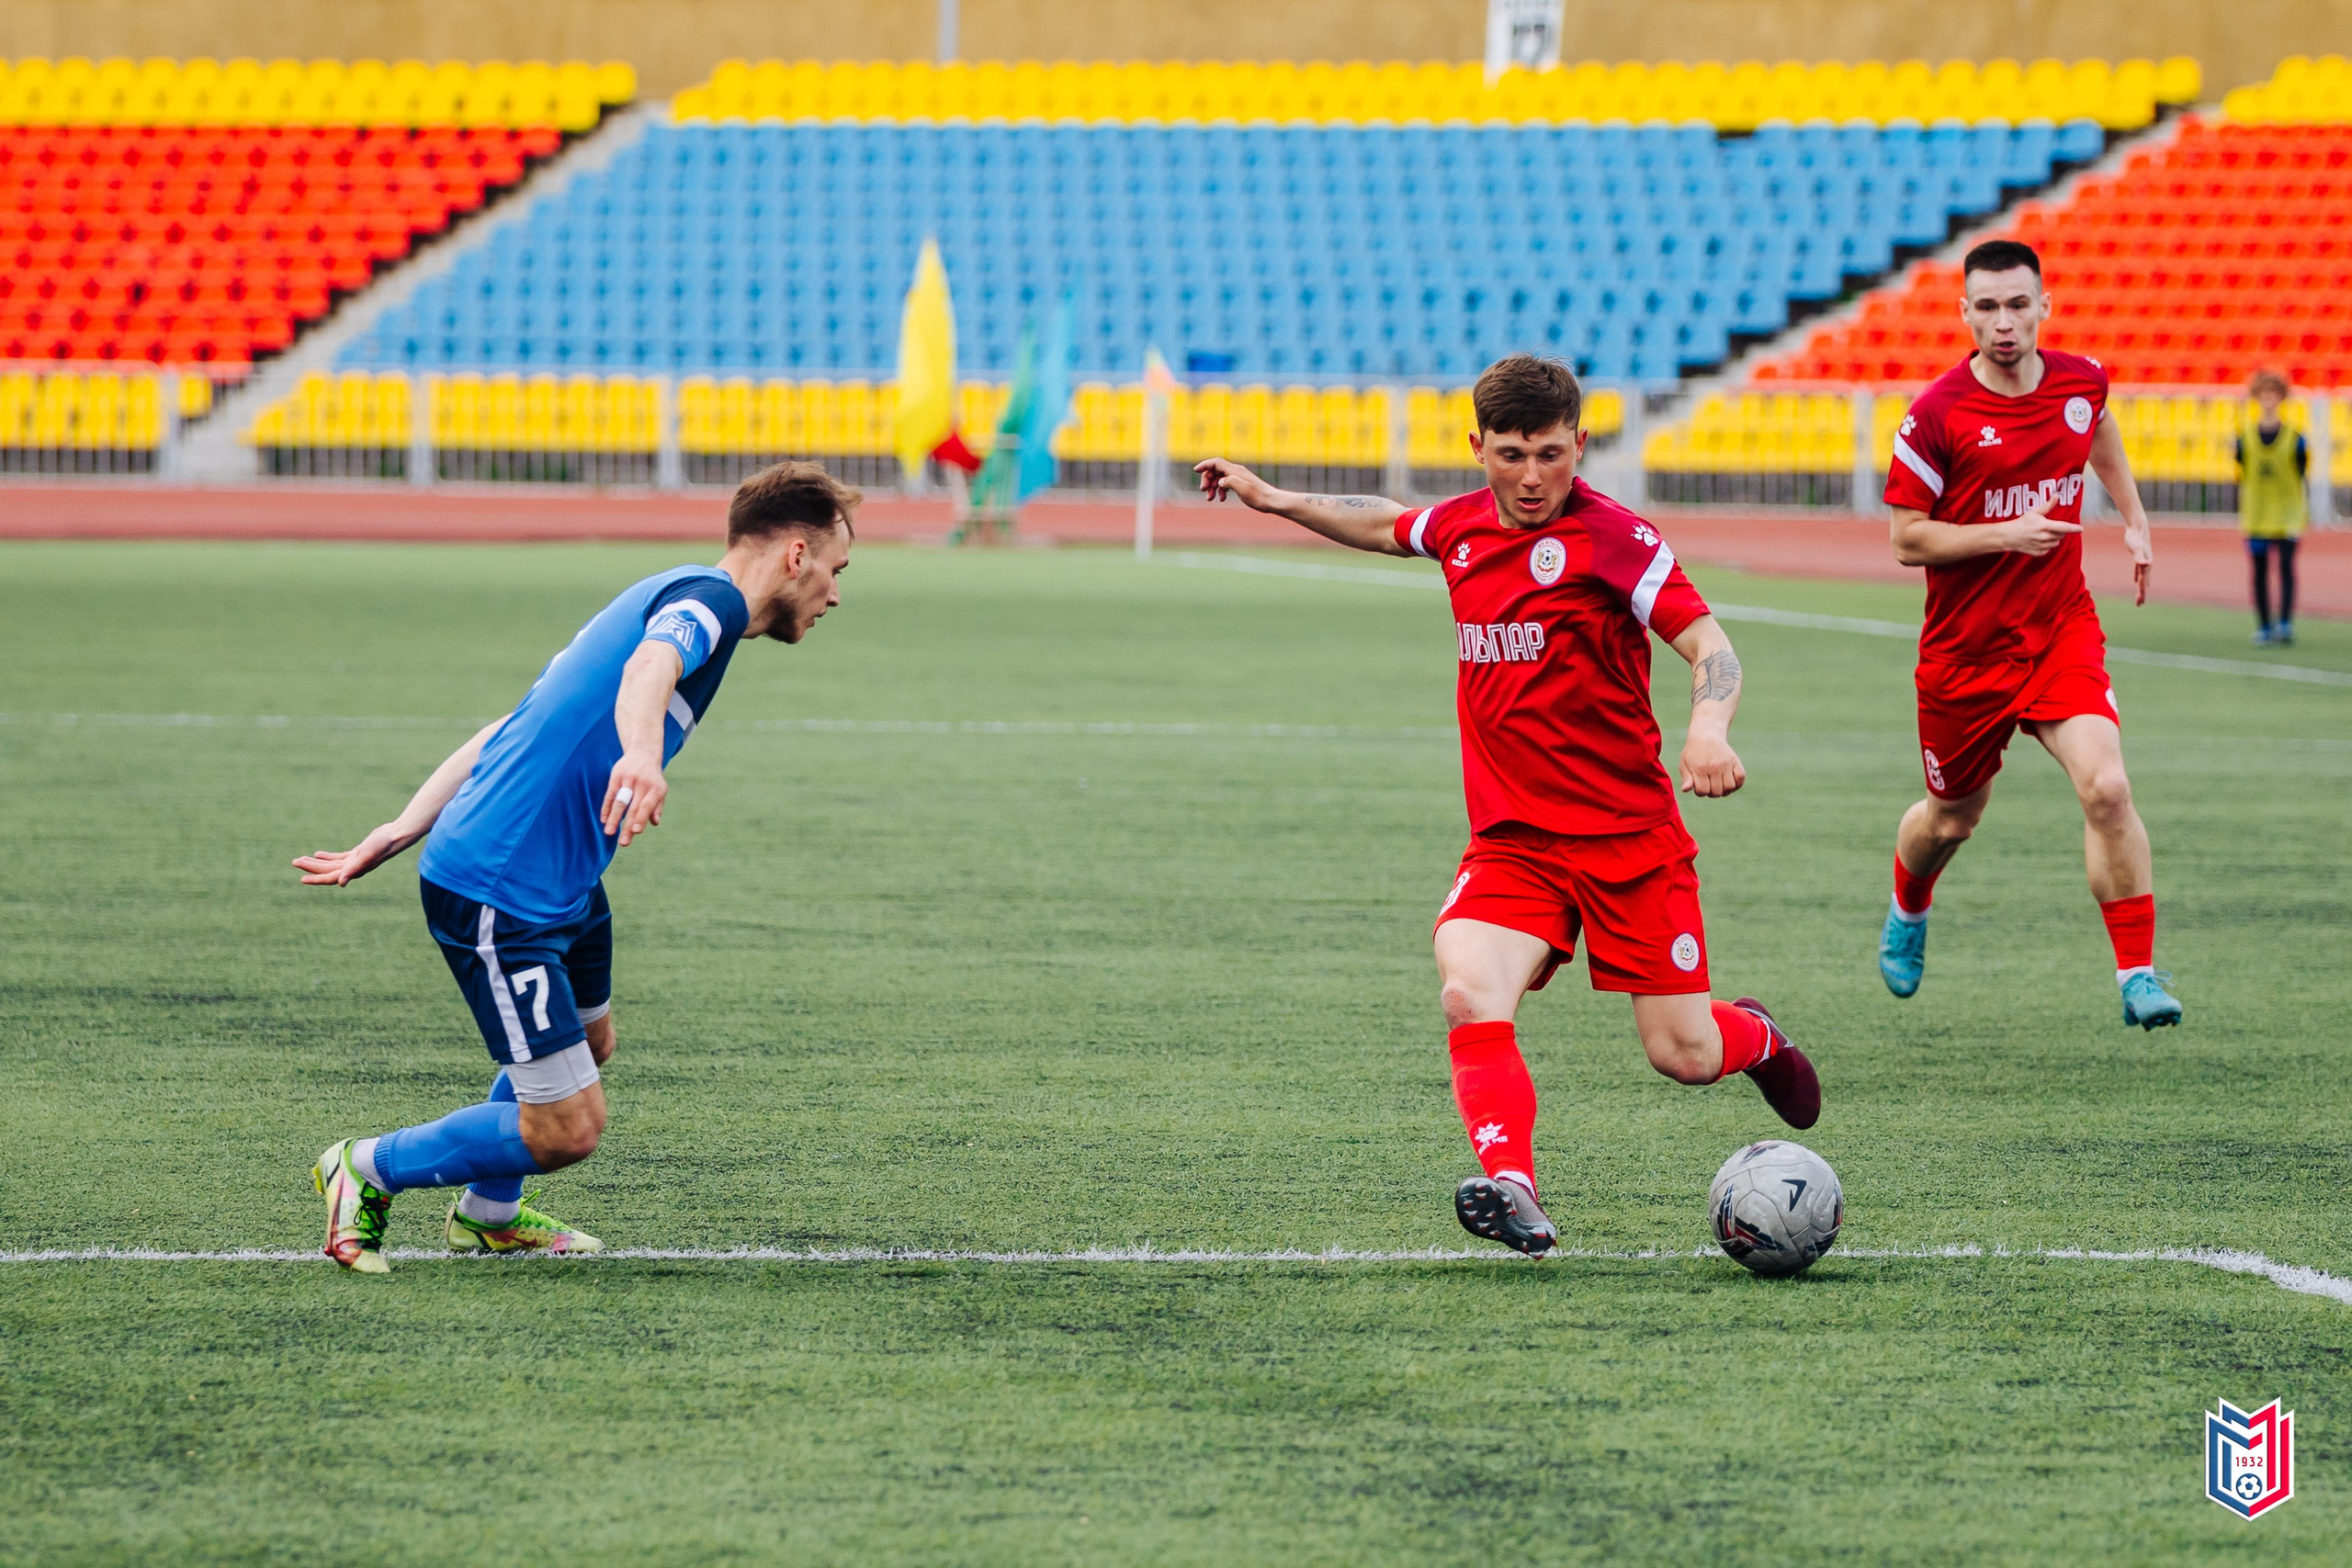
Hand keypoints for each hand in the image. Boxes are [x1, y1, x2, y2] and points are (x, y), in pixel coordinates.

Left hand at [293, 823, 416, 885]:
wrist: (396, 835)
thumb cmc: (383, 845)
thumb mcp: (366, 855)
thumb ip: (353, 869)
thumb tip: (341, 883)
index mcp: (353, 870)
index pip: (330, 877)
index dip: (316, 879)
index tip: (301, 879)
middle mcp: (353, 868)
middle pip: (327, 870)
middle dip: (311, 867)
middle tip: (294, 862)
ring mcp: (355, 860)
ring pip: (331, 864)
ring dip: (316, 862)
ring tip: (301, 859)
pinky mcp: (357, 852)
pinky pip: (338, 857)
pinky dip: (327, 857)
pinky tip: (317, 854)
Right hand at [600, 749, 665, 845]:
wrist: (643, 752)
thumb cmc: (652, 778)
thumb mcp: (660, 790)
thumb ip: (657, 806)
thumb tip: (654, 822)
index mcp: (656, 788)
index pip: (647, 805)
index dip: (641, 818)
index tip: (635, 831)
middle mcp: (642, 783)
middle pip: (633, 807)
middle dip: (627, 826)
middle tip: (623, 843)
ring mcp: (628, 779)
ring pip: (619, 802)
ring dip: (613, 818)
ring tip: (608, 833)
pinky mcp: (616, 776)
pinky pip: (610, 794)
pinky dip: (606, 808)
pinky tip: (604, 819)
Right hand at [1195, 457, 1280, 510]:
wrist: (1271, 501)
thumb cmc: (1258, 496)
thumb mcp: (1242, 489)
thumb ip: (1229, 482)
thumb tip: (1220, 481)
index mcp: (1235, 471)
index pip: (1216, 462)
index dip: (1204, 465)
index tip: (1195, 470)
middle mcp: (1236, 471)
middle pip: (1215, 470)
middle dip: (1206, 480)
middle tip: (1204, 492)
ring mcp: (1238, 477)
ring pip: (1219, 478)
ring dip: (1212, 487)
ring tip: (1210, 498)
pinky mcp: (1240, 484)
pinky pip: (1225, 483)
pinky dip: (1220, 490)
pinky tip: (1221, 499)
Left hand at [1678, 732, 1746, 797]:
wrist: (1706, 735)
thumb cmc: (1693, 752)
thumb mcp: (1684, 764)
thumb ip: (1686, 778)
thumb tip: (1685, 790)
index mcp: (1699, 768)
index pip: (1702, 791)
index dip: (1700, 792)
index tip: (1699, 785)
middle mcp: (1714, 767)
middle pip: (1717, 792)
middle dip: (1711, 792)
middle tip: (1709, 785)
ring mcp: (1726, 764)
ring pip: (1729, 787)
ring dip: (1724, 791)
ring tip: (1719, 785)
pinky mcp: (1735, 761)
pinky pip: (1741, 778)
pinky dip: (1737, 784)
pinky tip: (1729, 782)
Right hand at [1995, 510, 2082, 557]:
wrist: (2008, 537)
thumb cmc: (2021, 523)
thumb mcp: (2034, 513)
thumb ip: (2048, 506)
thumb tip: (2056, 495)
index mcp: (2045, 526)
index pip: (2064, 527)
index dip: (2074, 528)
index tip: (2081, 529)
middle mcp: (2044, 537)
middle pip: (2061, 535)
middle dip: (2060, 531)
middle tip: (2050, 527)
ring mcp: (2042, 546)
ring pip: (2056, 542)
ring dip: (2054, 538)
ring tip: (2044, 534)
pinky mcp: (2039, 553)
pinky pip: (2049, 549)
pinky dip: (2047, 545)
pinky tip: (2039, 541)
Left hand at [2123, 519, 2152, 605]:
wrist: (2138, 527)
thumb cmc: (2135, 537)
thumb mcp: (2136, 548)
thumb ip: (2139, 556)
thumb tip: (2145, 564)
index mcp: (2146, 565)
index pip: (2143, 582)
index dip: (2142, 592)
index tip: (2140, 602)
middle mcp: (2146, 564)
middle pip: (2144, 582)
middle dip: (2142, 593)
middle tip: (2139, 604)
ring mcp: (2143, 560)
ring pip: (2142, 577)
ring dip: (2140, 586)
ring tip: (2139, 595)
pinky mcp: (2138, 557)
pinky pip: (2138, 570)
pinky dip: (2137, 576)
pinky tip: (2135, 580)